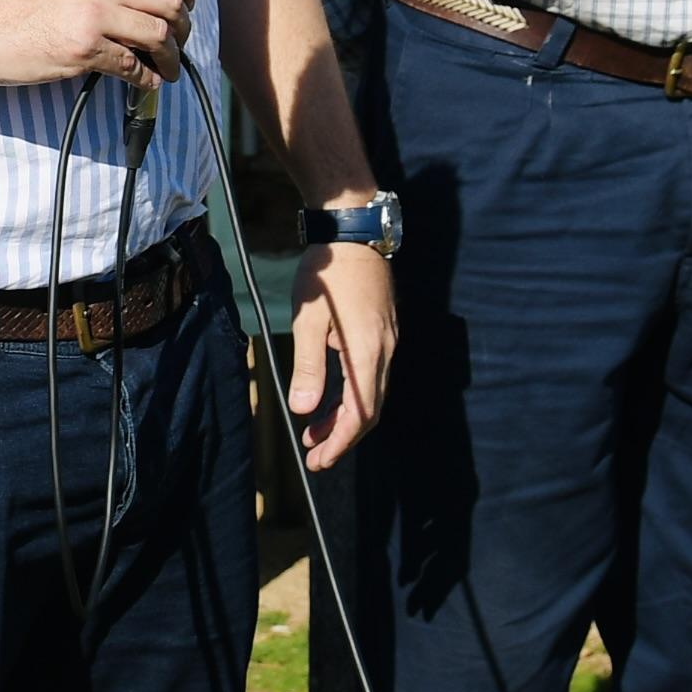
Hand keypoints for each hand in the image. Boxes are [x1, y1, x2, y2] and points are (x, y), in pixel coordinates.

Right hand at [0, 0, 196, 87]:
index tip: (184, 8)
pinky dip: (146, 78)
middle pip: (171, 2)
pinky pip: (132, 65)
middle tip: (178, 44)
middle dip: (183, 29)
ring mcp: (93, 13)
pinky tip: (144, 82)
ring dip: (170, 57)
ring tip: (166, 68)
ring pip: (159, 34)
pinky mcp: (82, 48)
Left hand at [286, 242, 395, 466]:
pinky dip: (351, 394)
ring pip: (371, 394)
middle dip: (342, 437)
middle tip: (314, 457)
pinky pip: (371, 375)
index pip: (362, 413)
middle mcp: (385, 351)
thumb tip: (304, 409)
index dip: (341, 441)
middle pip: (370, 409)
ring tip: (314, 432)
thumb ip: (308, 366)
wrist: (354, 231)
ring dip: (344, 417)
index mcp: (368, 352)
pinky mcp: (382, 332)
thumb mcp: (309, 318)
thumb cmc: (328, 272)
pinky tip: (329, 399)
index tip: (318, 460)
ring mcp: (388, 341)